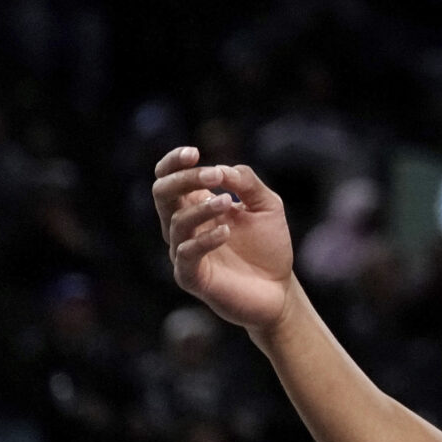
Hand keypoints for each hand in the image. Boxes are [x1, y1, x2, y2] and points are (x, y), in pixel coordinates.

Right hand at [151, 146, 294, 333]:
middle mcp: (184, 227)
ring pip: (175, 223)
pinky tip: (226, 231)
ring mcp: (183, 252)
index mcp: (196, 205)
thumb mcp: (266, 205)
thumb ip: (247, 183)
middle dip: (185, 179)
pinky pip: (186, 254)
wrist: (279, 289)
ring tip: (229, 202)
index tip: (194, 152)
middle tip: (215, 175)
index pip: (168, 179)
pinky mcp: (191, 277)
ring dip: (202, 208)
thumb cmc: (268, 245)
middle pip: (163, 194)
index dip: (173, 163)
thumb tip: (223, 169)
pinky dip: (205, 239)